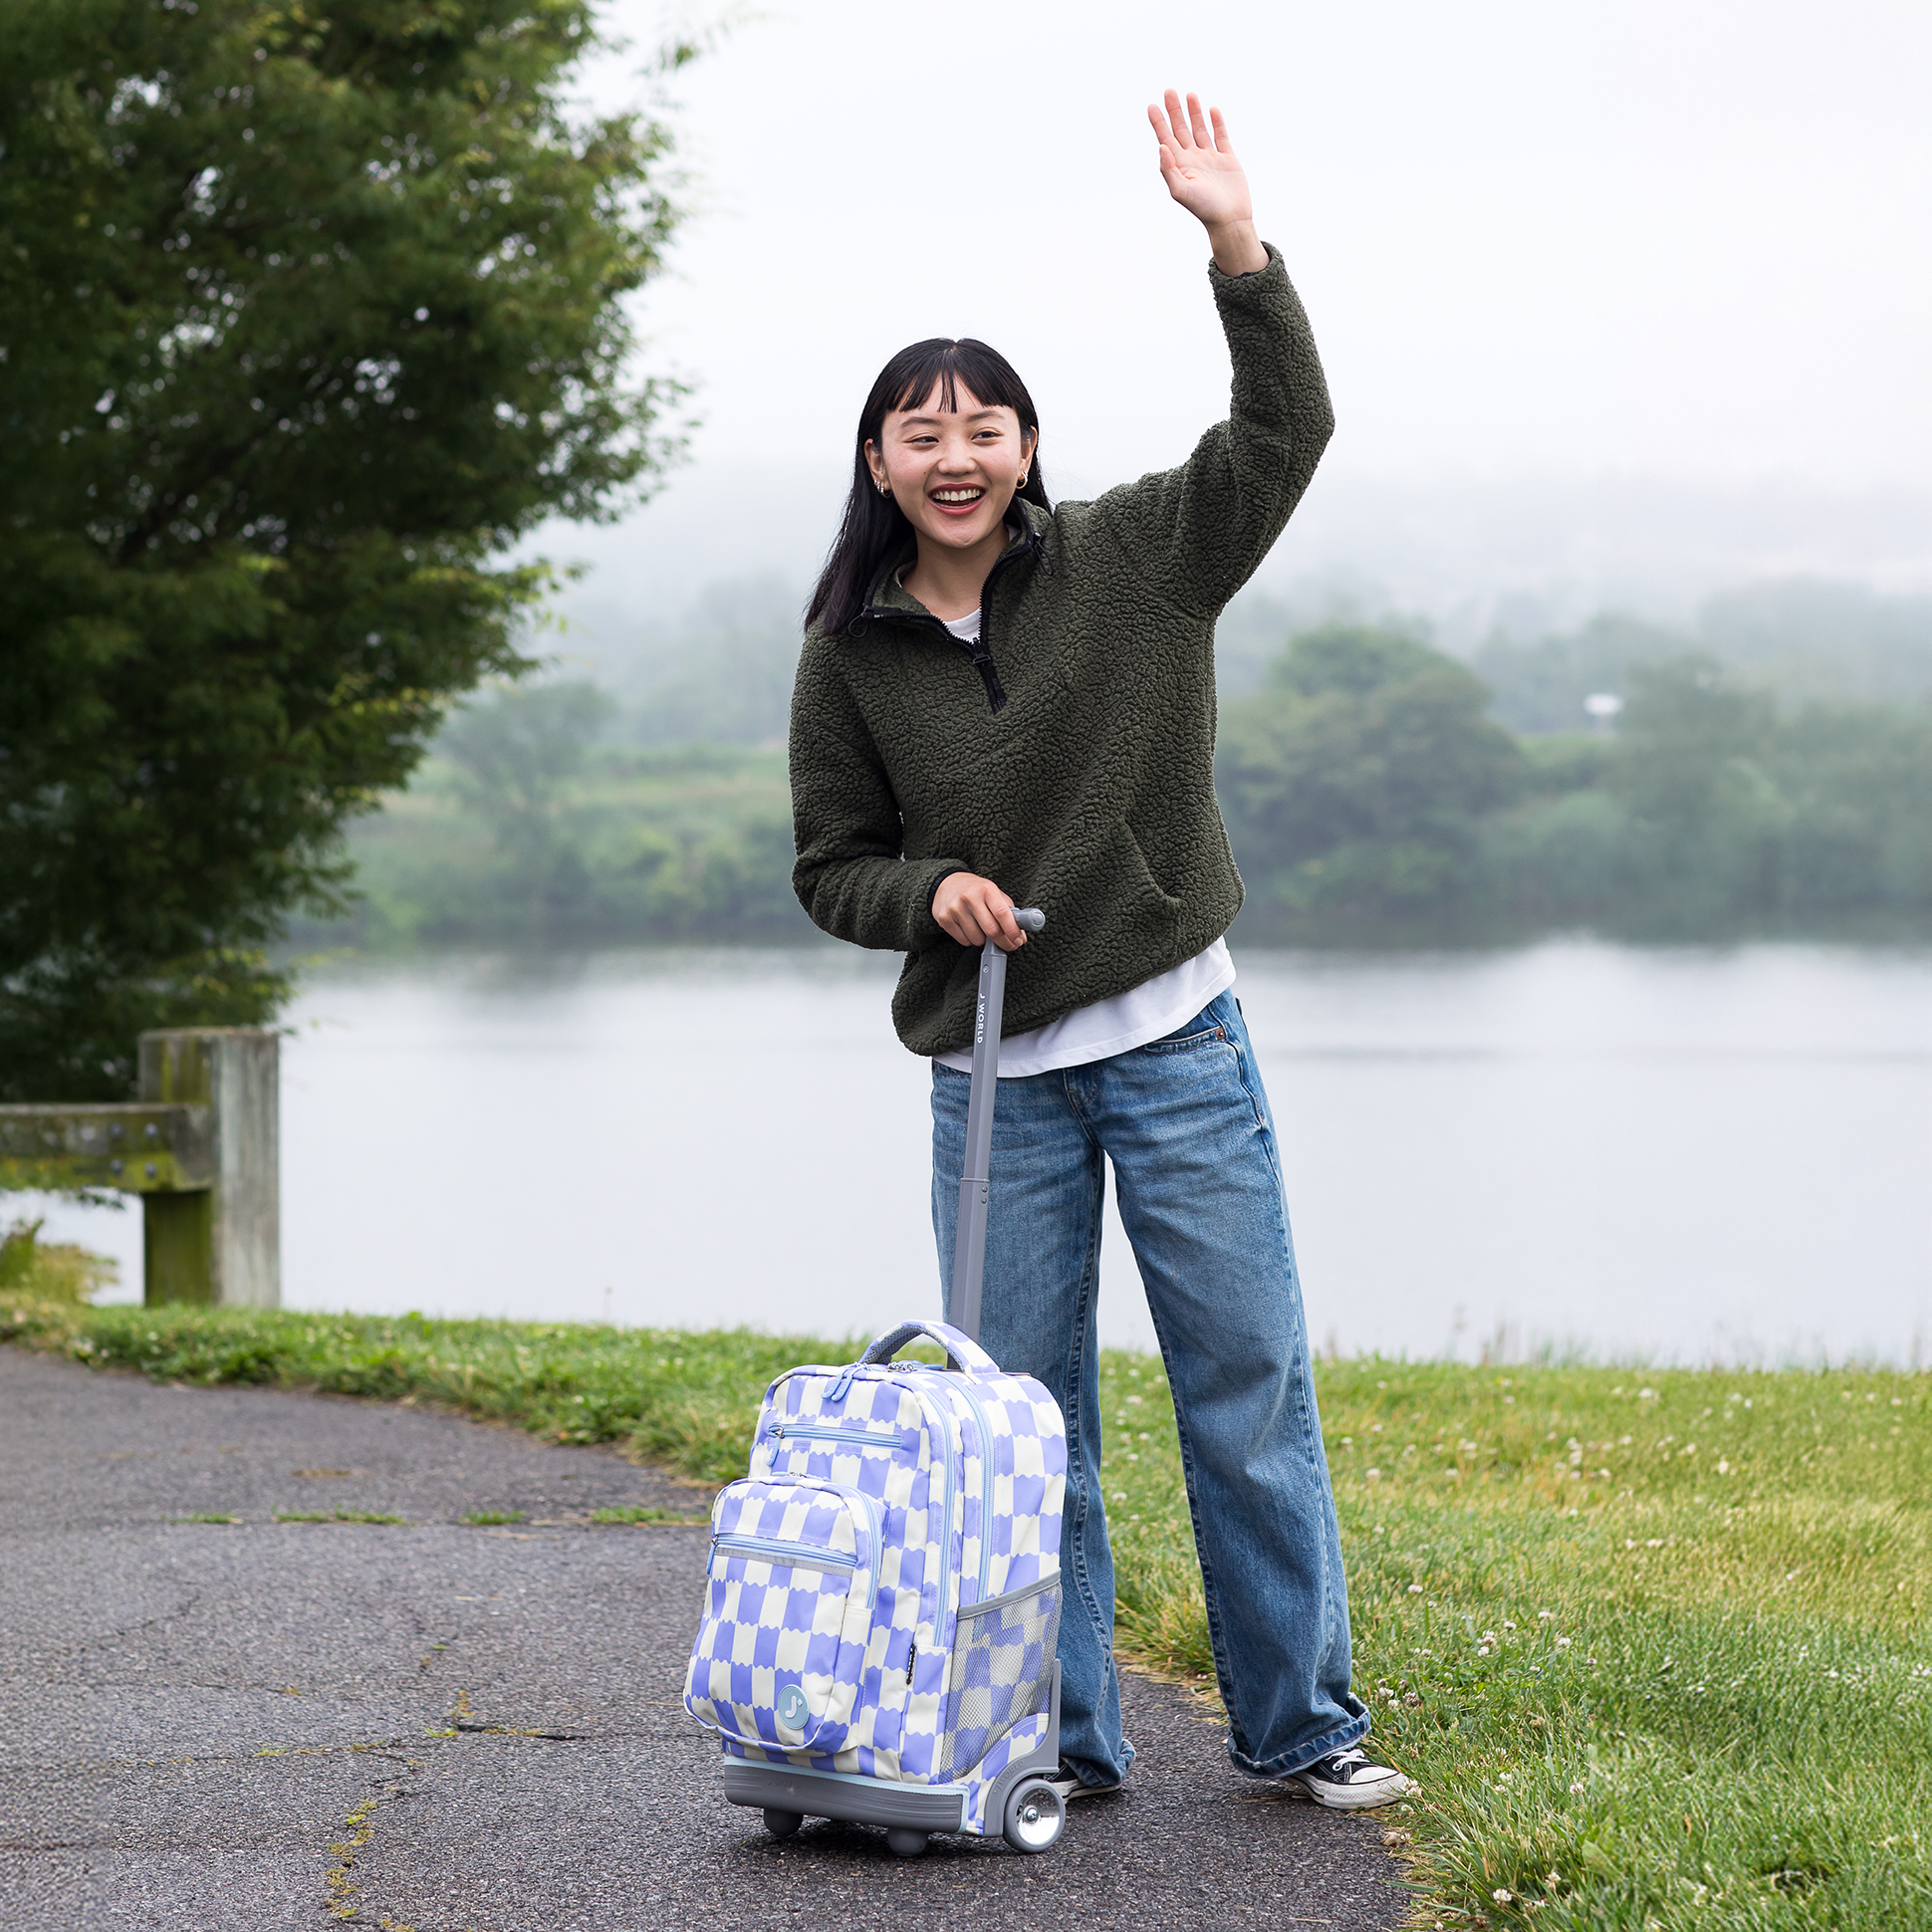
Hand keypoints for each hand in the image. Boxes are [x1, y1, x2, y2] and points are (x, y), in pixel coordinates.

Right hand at [932, 872, 1027, 951]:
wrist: (946, 884)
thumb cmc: (975, 890)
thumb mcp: (993, 892)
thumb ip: (1008, 910)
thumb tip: (1021, 934)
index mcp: (986, 889)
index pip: (1002, 913)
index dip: (1013, 930)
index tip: (1018, 940)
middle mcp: (969, 898)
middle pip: (991, 930)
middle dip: (1003, 942)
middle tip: (1009, 945)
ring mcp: (955, 909)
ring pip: (977, 939)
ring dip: (984, 941)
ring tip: (983, 929)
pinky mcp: (945, 919)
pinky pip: (964, 941)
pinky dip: (971, 940)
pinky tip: (970, 929)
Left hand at [1147, 90, 1266, 275]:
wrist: (1229, 219)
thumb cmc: (1203, 208)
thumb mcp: (1181, 191)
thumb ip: (1168, 170)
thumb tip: (1161, 147)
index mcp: (1179, 166)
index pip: (1166, 139)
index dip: (1158, 123)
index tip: (1151, 106)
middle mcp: (1192, 159)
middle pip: (1181, 129)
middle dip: (1175, 111)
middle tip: (1169, 90)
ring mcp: (1210, 158)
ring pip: (1200, 129)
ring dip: (1194, 112)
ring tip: (1189, 94)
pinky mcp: (1227, 159)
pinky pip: (1220, 136)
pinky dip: (1216, 123)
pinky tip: (1212, 110)